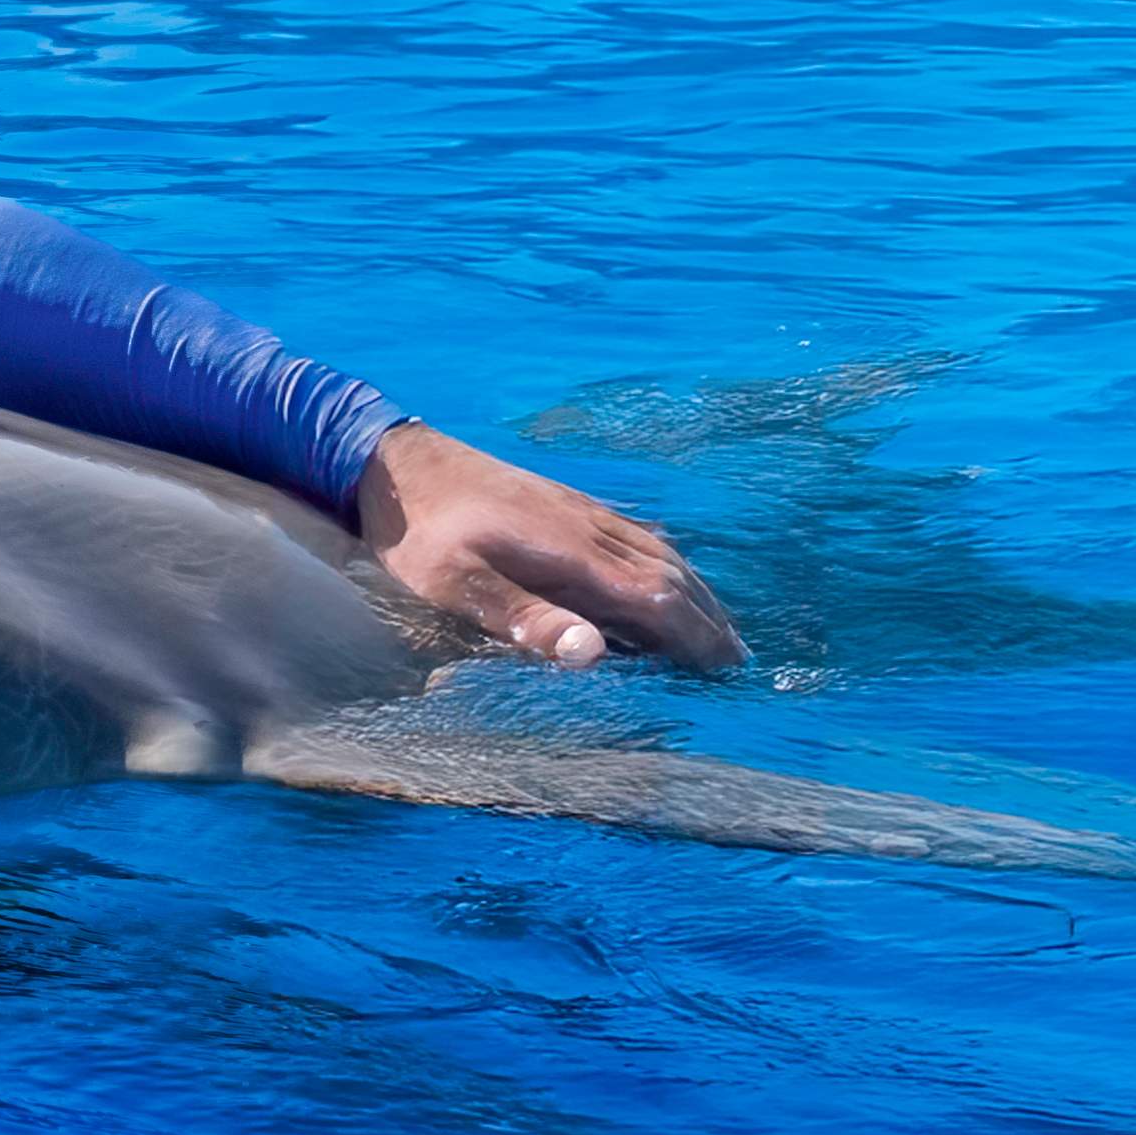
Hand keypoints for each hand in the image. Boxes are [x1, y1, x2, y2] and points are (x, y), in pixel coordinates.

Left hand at [351, 421, 743, 671]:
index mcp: (572, 550)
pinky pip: (637, 537)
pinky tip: (668, 577)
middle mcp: (590, 526)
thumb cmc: (420, 533)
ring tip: (719, 629)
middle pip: (670, 574)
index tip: (725, 672)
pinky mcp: (566, 505)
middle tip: (739, 664)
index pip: (656, 597)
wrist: (396, 462)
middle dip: (708, 620)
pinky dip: (667, 565)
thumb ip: (524, 617)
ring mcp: (581, 511)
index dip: (694, 635)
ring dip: (695, 592)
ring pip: (658, 552)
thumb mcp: (457, 584)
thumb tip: (593, 654)